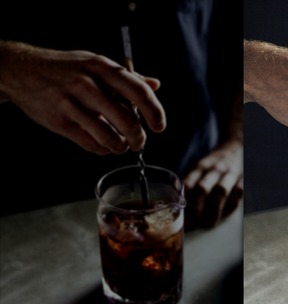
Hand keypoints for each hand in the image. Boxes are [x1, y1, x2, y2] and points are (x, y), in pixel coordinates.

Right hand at [0, 41, 165, 153]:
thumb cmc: (66, 68)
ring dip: (121, 147)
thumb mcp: (95, 63)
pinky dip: (103, 149)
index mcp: (102, 67)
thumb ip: (127, 77)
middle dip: (139, 137)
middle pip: (127, 120)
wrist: (21, 70)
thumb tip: (155, 85)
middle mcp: (87, 85)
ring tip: (122, 145)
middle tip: (140, 142)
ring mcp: (71, 104)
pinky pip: (90, 144)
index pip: (139, 92)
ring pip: (109, 137)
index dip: (155, 112)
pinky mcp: (59, 122)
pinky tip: (104, 145)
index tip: (159, 126)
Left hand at [183, 138, 242, 229]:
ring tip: (209, 223)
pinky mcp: (242, 179)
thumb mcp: (199, 168)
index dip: (184, 203)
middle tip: (195, 224)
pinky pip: (237, 193)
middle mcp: (214, 169)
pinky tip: (224, 213)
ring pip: (220, 192)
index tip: (182, 217)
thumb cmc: (214, 164)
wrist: (236, 148)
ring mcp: (229, 173)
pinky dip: (231, 206)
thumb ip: (191, 183)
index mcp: (200, 167)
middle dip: (197, 209)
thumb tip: (179, 207)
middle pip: (202, 189)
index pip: (188, 185)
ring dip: (214, 211)